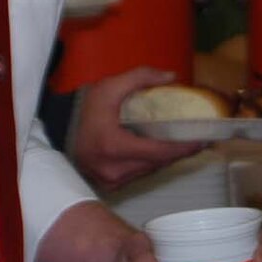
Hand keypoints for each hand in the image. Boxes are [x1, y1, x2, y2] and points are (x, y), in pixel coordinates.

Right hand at [69, 67, 204, 191]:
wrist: (57, 129)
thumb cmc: (83, 108)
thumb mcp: (110, 86)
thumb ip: (141, 77)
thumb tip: (172, 77)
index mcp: (115, 147)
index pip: (159, 152)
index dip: (184, 148)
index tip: (204, 140)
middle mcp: (114, 170)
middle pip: (158, 163)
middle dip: (181, 153)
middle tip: (202, 140)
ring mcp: (111, 181)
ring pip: (150, 171)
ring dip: (168, 159)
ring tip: (187, 144)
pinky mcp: (109, 185)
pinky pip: (139, 174)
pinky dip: (152, 163)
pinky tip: (164, 152)